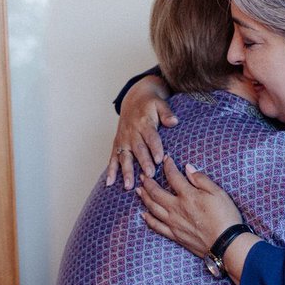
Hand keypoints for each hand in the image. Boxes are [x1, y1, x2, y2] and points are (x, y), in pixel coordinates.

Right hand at [107, 75, 177, 189]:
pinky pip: (113, 158)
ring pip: (124, 156)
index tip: (160, 159)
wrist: (134, 99)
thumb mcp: (160, 104)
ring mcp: (123, 139)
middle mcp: (132, 132)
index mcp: (144, 123)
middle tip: (149, 175)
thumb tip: (174, 121)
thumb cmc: (151, 104)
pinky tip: (109, 183)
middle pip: (138, 149)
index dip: (155, 148)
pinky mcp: (117, 144)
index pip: (151, 137)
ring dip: (126, 171)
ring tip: (129, 185)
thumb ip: (167, 113)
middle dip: (143, 162)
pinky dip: (111, 170)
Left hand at [136, 157, 242, 257]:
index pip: (173, 176)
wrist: (226, 243)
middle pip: (156, 192)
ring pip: (153, 208)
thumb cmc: (225, 217)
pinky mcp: (175, 235)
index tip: (166, 159)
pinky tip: (144, 214)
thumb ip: (201, 179)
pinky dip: (148, 219)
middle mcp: (177, 208)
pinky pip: (157, 226)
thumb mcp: (218, 193)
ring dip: (144, 198)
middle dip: (148, 182)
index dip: (168, 166)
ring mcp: (174, 223)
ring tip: (139, 190)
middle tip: (143, 175)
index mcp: (188, 195)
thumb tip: (188, 168)